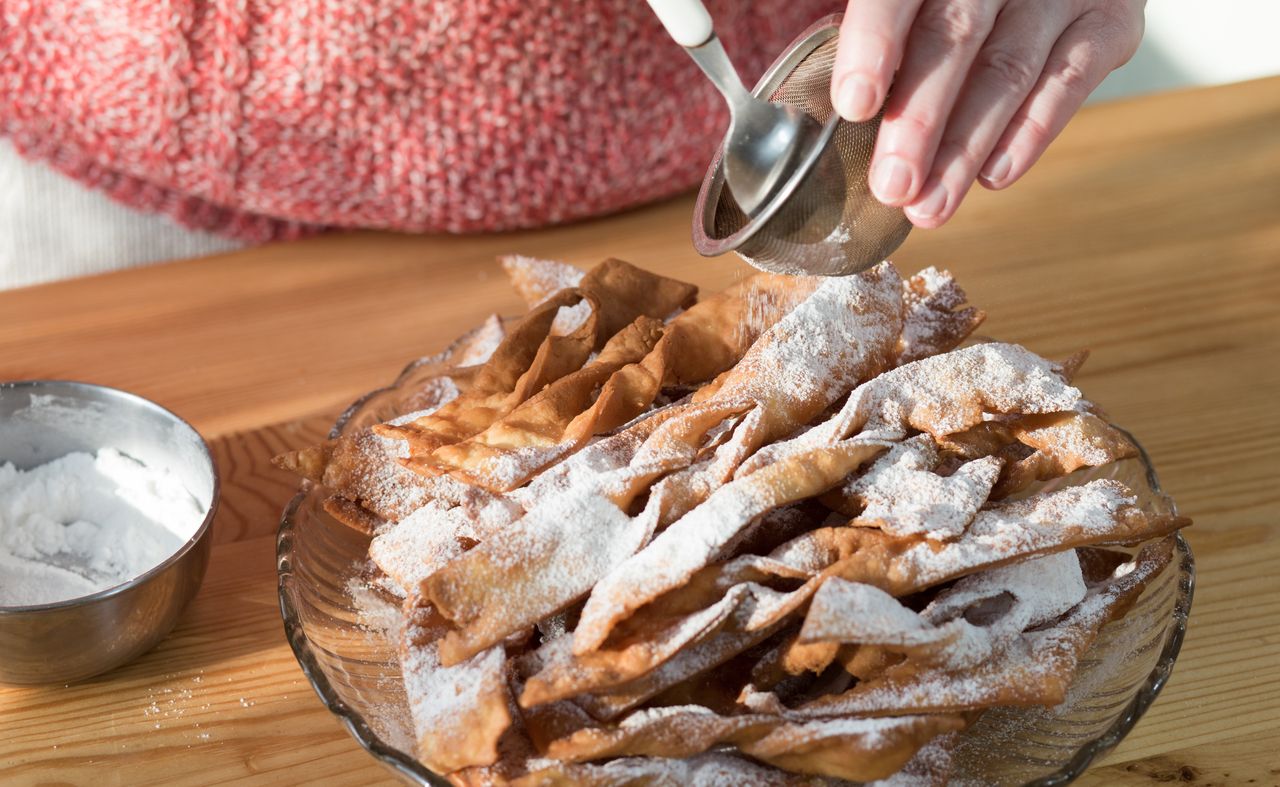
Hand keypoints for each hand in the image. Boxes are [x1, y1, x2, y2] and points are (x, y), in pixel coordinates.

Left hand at [832, 0, 1144, 227]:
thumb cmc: (943, 1)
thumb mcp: (901, 4)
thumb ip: (870, 27)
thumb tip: (831, 99)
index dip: (874, 43)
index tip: (854, 106)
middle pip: (954, 38)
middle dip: (921, 120)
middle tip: (893, 186)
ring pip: (1009, 69)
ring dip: (966, 146)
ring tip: (930, 206)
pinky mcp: (1111, 18)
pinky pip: (1070, 79)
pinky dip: (1031, 131)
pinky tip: (994, 175)